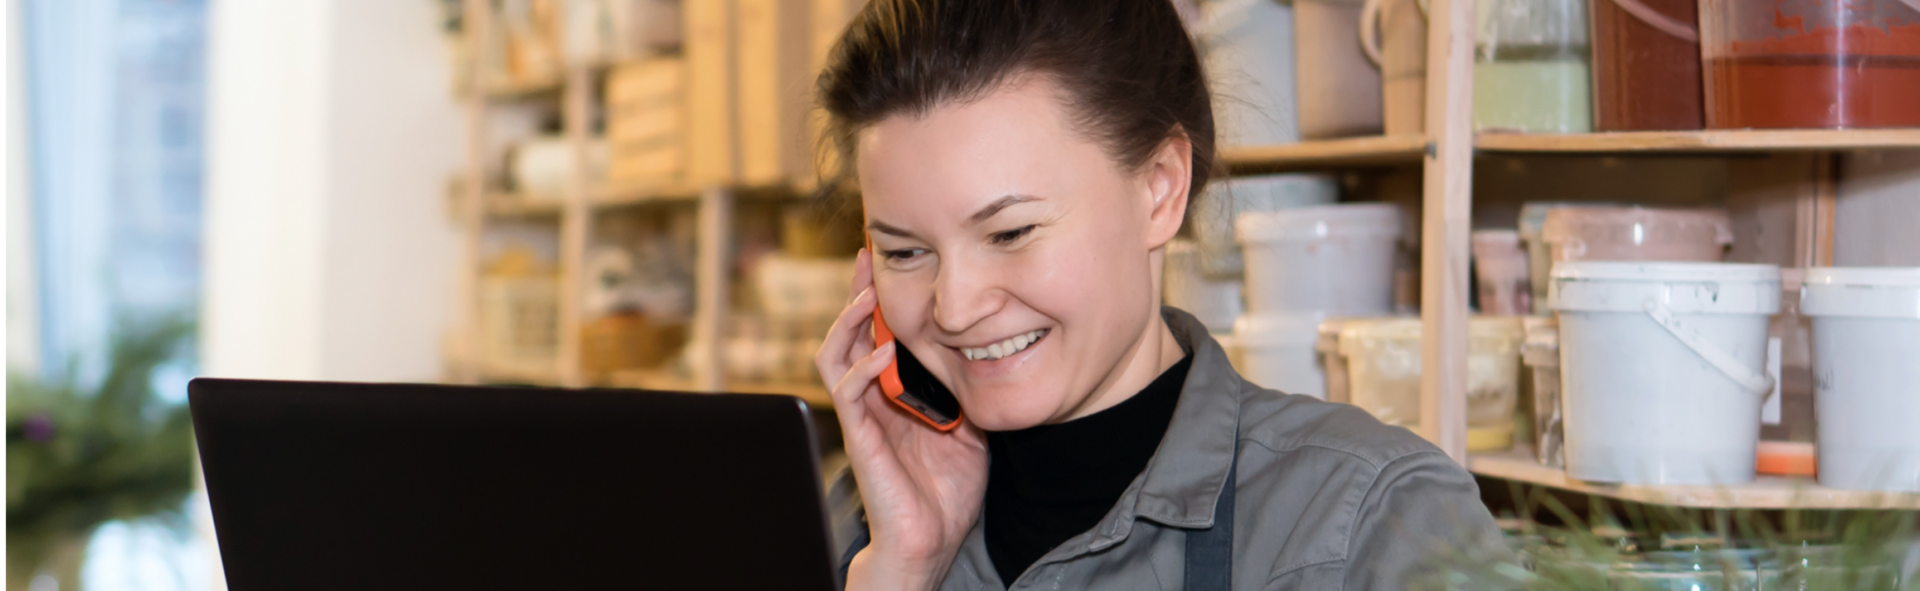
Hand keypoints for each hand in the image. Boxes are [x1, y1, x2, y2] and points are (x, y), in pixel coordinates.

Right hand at [816, 248, 989, 590]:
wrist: (931, 539)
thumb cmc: (947, 489)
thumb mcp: (970, 426)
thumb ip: (969, 390)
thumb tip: (993, 354)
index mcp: (894, 391)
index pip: (876, 332)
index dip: (878, 296)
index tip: (889, 260)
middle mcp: (872, 398)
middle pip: (848, 332)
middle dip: (855, 292)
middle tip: (865, 257)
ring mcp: (863, 416)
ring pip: (834, 355)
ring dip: (847, 321)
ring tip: (866, 295)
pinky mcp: (861, 438)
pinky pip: (849, 394)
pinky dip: (863, 368)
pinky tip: (881, 351)